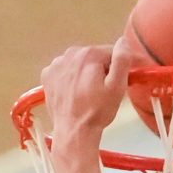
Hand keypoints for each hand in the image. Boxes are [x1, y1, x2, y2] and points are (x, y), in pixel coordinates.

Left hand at [39, 41, 130, 155]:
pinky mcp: (48, 75)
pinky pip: (64, 71)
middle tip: (103, 91)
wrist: (73, 131)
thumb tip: (123, 41)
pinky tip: (74, 92)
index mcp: (89, 54)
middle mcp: (70, 54)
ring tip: (88, 94)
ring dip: (85, 73)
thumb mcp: (117, 87)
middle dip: (101, 70)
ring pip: (79, 63)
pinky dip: (70, 79)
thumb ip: (122, 60)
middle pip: (94, 57)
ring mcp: (56, 64)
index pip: (112, 53)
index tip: (123, 79)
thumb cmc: (97, 112)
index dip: (120, 66)